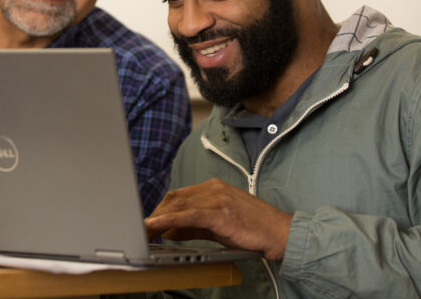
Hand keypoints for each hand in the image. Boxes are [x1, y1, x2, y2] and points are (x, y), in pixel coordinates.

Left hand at [145, 178, 291, 260]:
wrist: (280, 232)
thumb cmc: (252, 230)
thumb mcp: (218, 226)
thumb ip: (193, 226)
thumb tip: (168, 230)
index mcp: (213, 187)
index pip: (178, 196)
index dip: (160, 209)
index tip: (148, 221)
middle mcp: (213, 189)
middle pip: (174, 199)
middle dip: (156, 214)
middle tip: (141, 229)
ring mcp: (217, 199)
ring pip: (178, 206)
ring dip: (157, 219)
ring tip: (142, 230)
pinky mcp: (220, 212)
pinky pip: (188, 216)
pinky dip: (168, 220)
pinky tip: (156, 226)